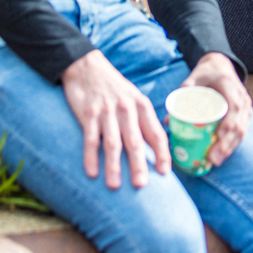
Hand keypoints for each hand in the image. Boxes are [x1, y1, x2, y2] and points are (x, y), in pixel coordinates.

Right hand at [61, 49, 169, 189]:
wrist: (88, 67)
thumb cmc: (115, 89)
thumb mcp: (134, 100)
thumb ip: (143, 122)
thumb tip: (155, 151)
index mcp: (142, 106)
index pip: (155, 133)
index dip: (161, 153)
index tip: (165, 172)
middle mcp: (126, 108)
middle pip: (134, 140)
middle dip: (138, 164)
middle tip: (141, 185)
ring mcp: (107, 111)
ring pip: (112, 142)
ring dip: (113, 165)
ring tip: (114, 186)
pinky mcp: (88, 113)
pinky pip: (90, 138)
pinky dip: (91, 156)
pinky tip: (92, 173)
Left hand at [180, 52, 251, 165]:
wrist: (221, 65)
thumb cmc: (206, 73)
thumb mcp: (194, 77)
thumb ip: (182, 94)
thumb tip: (168, 120)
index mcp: (229, 85)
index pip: (233, 107)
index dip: (228, 124)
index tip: (218, 137)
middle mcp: (242, 97)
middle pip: (239, 124)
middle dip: (226, 144)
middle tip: (213, 159)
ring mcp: (246, 106)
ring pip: (242, 130)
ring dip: (229, 148)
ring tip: (215, 161)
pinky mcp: (245, 113)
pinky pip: (242, 131)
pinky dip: (232, 144)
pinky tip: (221, 155)